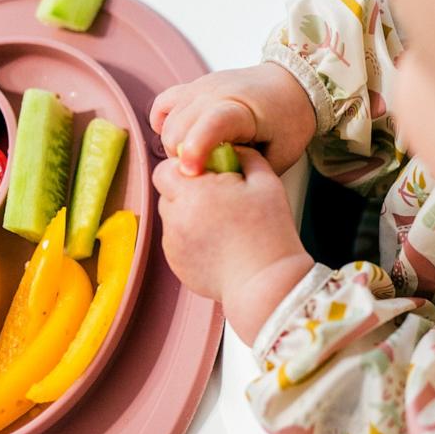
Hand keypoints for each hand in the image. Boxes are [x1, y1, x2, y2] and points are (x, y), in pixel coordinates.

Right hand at [149, 62, 315, 175]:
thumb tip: (221, 187)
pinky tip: (181, 139)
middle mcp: (215, 92)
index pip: (212, 123)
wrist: (292, 84)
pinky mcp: (191, 88)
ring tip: (200, 157)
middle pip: (179, 129)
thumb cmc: (289, 119)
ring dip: (176, 146)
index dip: (197, 148)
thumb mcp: (281, 153)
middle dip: (185, 159)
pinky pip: (163, 105)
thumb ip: (249, 172)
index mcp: (242, 108)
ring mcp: (200, 87)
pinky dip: (165, 124)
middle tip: (208, 171)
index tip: (192, 172)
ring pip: (168, 122)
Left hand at [152, 146, 313, 343]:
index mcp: (194, 193)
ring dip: (188, 216)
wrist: (266, 284)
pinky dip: (191, 239)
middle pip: (167, 194)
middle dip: (186, 192)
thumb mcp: (267, 183)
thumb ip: (246, 157)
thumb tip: (233, 148)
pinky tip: (218, 245)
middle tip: (217, 200)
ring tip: (220, 225)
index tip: (206, 175)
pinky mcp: (176, 265)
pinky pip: (177, 242)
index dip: (183, 169)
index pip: (165, 169)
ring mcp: (173, 244)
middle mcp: (176, 218)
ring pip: (171, 219)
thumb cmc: (269, 234)